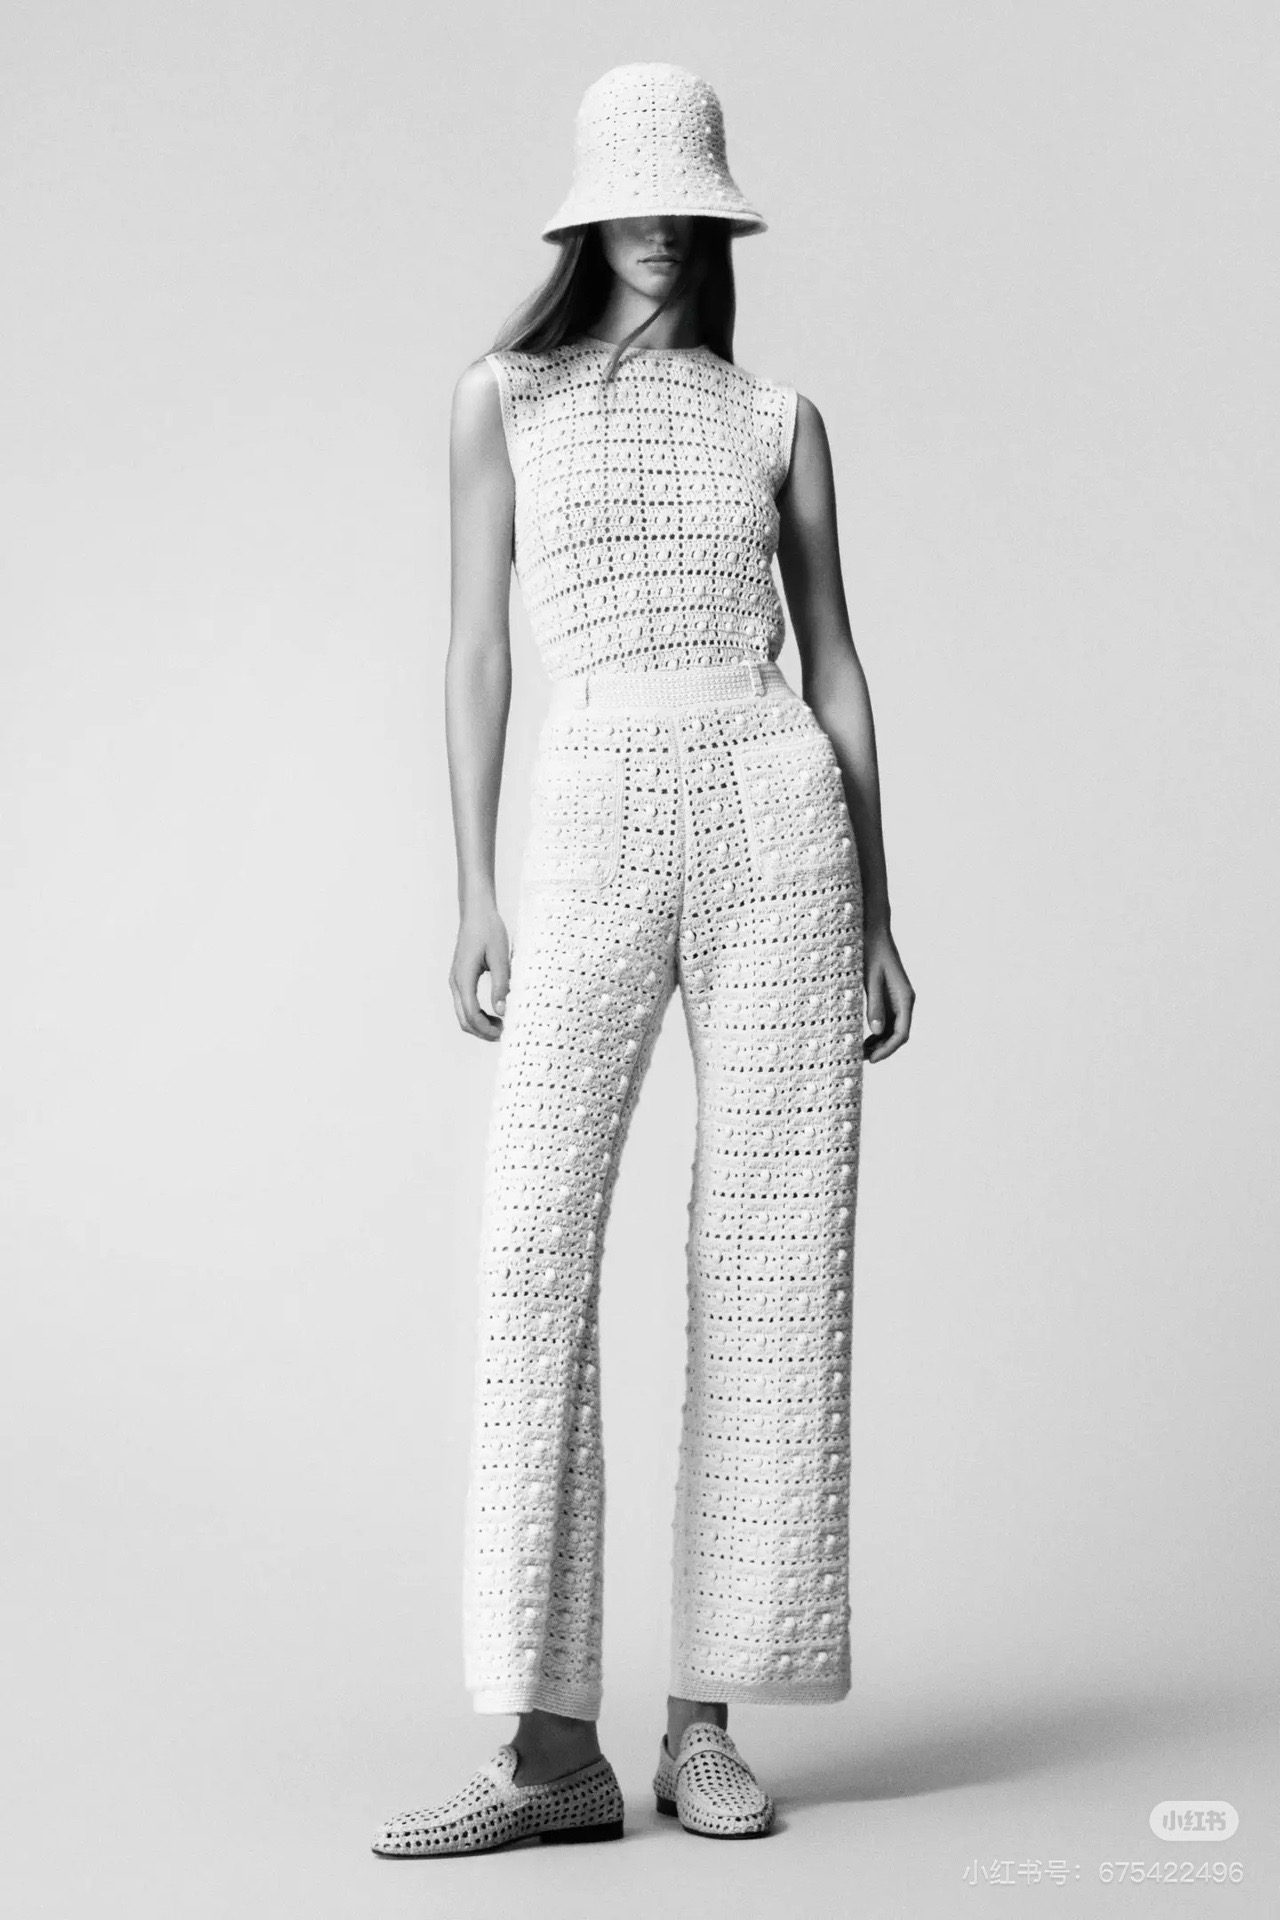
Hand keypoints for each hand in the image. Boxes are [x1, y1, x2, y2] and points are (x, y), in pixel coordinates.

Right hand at [450, 903, 510, 1041]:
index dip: (487, 1028)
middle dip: (482, 1032)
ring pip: (462, 1014)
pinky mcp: (460, 978)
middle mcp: (455, 982)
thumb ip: (500, 984)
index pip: (471, 1014)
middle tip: (504, 1034)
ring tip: (501, 1025)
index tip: (505, 1032)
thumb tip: (502, 1011)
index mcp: (464, 978)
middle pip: (463, 1019)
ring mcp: (456, 981)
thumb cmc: (489, 930)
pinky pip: (465, 1004)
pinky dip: (477, 1014)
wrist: (476, 912)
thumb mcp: (500, 957)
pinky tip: (494, 1012)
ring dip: (480, 1024)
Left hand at [863, 924, 913, 1062]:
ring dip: (879, 1043)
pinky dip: (876, 1032)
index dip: (888, 1049)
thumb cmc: (871, 951)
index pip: (901, 1033)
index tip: (872, 1059)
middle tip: (861, 1059)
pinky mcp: (888, 996)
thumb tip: (876, 1031)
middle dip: (882, 1049)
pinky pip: (885, 1020)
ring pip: (892, 1029)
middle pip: (898, 1034)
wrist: (873, 931)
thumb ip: (874, 1004)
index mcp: (904, 997)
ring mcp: (897, 999)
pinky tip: (862, 1039)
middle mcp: (904, 1001)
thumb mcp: (870, 978)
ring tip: (859, 1052)